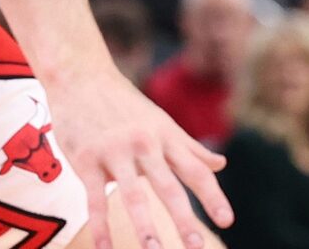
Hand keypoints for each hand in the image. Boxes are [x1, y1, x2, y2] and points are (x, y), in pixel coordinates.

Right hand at [44, 64, 233, 248]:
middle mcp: (145, 144)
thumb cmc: (124, 104)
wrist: (81, 76)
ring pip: (133, 195)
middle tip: (198, 246)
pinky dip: (100, 226)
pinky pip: (95, 199)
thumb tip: (221, 164)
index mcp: (166, 137)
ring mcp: (115, 152)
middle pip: (169, 186)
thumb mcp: (161, 122)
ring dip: (145, 226)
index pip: (195, 170)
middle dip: (184, 219)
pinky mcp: (86, 160)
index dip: (212, 196)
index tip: (227, 220)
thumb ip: (190, 148)